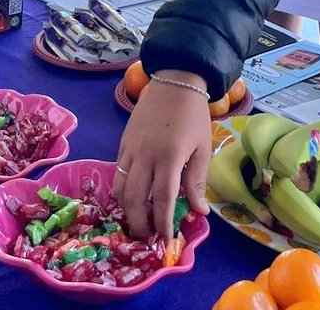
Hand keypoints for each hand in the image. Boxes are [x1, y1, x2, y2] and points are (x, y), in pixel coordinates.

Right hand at [112, 73, 211, 238]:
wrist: (175, 81)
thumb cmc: (193, 115)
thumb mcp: (202, 148)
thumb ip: (197, 181)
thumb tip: (200, 212)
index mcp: (170, 157)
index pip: (163, 200)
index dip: (163, 223)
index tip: (166, 239)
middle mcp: (146, 155)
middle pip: (135, 199)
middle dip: (140, 222)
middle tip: (148, 235)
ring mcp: (131, 148)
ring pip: (120, 187)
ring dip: (127, 208)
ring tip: (138, 218)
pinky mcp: (123, 142)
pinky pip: (118, 171)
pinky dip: (122, 188)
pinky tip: (133, 195)